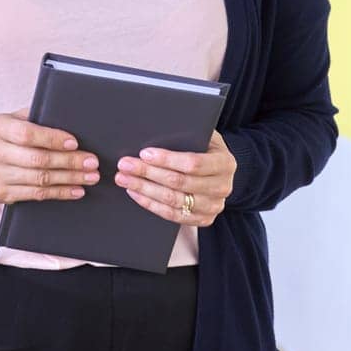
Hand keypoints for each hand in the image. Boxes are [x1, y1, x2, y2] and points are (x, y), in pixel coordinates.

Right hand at [0, 108, 99, 204]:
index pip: (27, 134)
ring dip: (69, 179)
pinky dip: (60, 193)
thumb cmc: (6, 136)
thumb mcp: (14, 119)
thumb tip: (69, 118)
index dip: (53, 139)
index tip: (74, 143)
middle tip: (91, 162)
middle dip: (69, 162)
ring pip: (39, 179)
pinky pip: (36, 195)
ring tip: (90, 176)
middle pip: (37, 159)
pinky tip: (75, 189)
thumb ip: (36, 117)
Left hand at [114, 131, 236, 226]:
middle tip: (125, 165)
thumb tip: (154, 131)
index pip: (193, 164)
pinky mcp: (203, 219)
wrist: (219, 170)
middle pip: (180, 183)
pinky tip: (135, 193)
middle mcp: (223, 187)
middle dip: (148, 173)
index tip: (144, 153)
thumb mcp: (202, 135)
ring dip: (145, 189)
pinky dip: (151, 204)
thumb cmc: (204, 147)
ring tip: (124, 179)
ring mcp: (214, 206)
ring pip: (174, 201)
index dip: (167, 159)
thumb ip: (185, 134)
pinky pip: (173, 216)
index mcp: (225, 163)